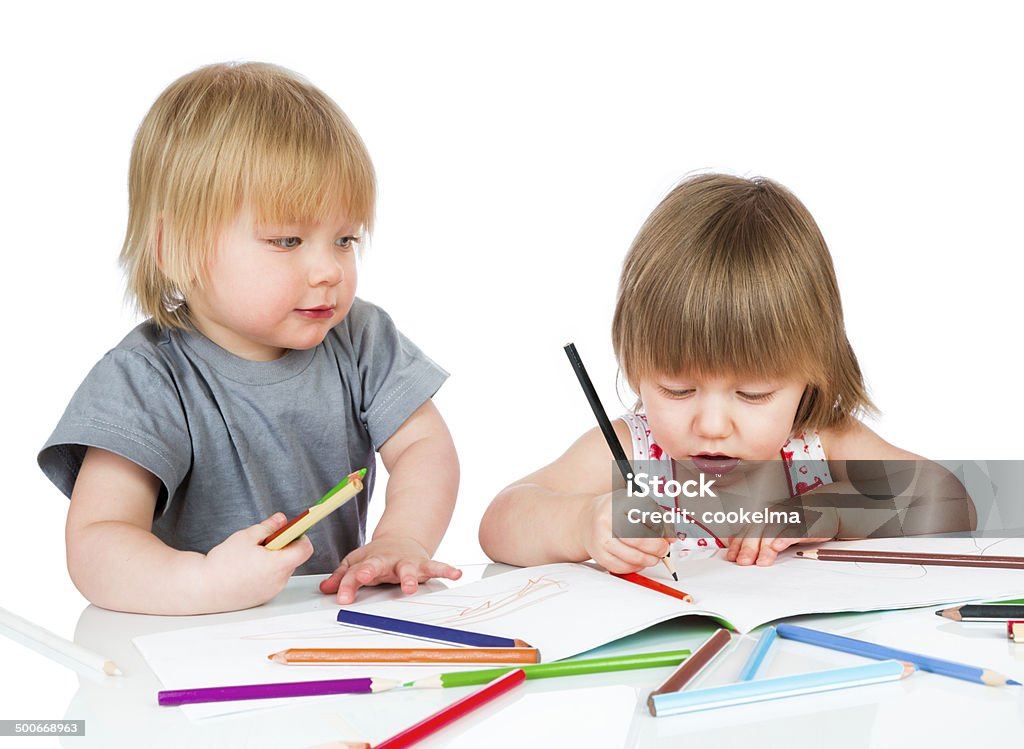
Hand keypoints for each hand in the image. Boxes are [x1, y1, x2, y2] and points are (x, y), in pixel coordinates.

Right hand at [203, 512, 314, 608]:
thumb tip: (282, 520)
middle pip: (293, 559)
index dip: (300, 537)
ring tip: (251, 557)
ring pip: (282, 570)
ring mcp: (271, 592)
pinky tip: (246, 570)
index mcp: (277, 564)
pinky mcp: (263, 599)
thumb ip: (268, 527)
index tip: (292, 530)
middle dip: (283, 548)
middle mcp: (278, 581)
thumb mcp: (246, 536)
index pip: (305, 549)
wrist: (202, 589)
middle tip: (264, 542)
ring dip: (273, 561)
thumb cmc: (222, 563)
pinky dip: (265, 573)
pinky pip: (272, 581)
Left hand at [319, 536, 462, 603]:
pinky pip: (436, 567)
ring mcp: (405, 561)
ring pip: (407, 569)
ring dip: (408, 578)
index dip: (347, 585)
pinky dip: (446, 569)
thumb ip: (341, 577)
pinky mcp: (423, 563)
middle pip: (376, 565)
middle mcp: (386, 561)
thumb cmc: (377, 556)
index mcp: (368, 561)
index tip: (342, 598)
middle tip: (363, 578)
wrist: (401, 538)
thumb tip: (325, 590)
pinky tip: (457, 574)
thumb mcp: (356, 562)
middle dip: (369, 571)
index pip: (354, 573)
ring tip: (409, 588)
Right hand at [577, 491, 669, 573]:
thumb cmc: (614, 512)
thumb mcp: (634, 505)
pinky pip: (622, 567)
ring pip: (632, 557)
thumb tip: (671, 538)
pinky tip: (640, 561)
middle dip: (657, 548)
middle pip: (638, 539)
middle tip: (663, 550)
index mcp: (617, 503)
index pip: (645, 518)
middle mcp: (606, 520)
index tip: (668, 538)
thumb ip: (656, 519)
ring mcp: (601, 539)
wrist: (586, 520)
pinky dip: (636, 567)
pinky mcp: (599, 555)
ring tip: (654, 557)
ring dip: (649, 560)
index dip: (661, 531)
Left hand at [726, 502, 838, 565]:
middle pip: (757, 530)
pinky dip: (784, 538)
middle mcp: (775, 514)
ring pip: (774, 531)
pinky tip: (778, 547)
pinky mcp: (806, 522)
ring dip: (765, 547)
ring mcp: (790, 517)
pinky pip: (793, 530)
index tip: (731, 557)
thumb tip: (734, 542)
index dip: (738, 544)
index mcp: (765, 516)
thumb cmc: (798, 519)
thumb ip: (757, 533)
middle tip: (743, 562)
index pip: (748, 530)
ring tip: (760, 561)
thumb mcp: (775, 524)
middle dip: (748, 547)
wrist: (828, 507)